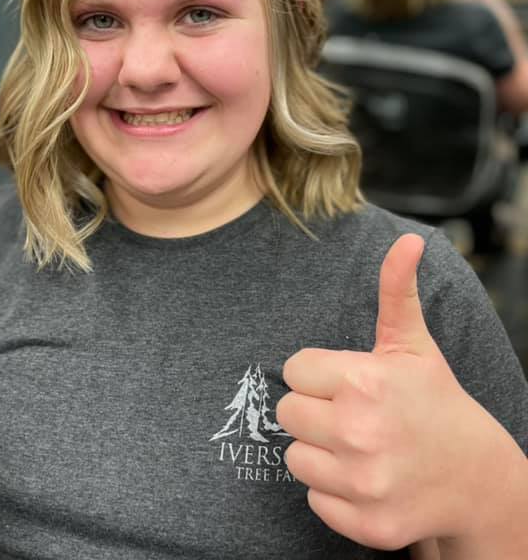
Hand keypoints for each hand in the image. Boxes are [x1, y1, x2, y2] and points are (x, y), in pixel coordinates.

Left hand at [276, 234, 502, 550]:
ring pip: (295, 457)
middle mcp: (359, 431)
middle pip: (287, 413)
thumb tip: (408, 239)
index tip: (346, 382)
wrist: (477, 477)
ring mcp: (364, 482)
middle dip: (313, 410)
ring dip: (320, 452)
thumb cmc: (435, 402)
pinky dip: (334, 492)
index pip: (293, 370)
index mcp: (364, 381)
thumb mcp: (414, 344)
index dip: (317, 374)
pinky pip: (314, 499)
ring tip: (357, 445)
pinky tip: (365, 477)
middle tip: (349, 413)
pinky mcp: (367, 523)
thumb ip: (397, 290)